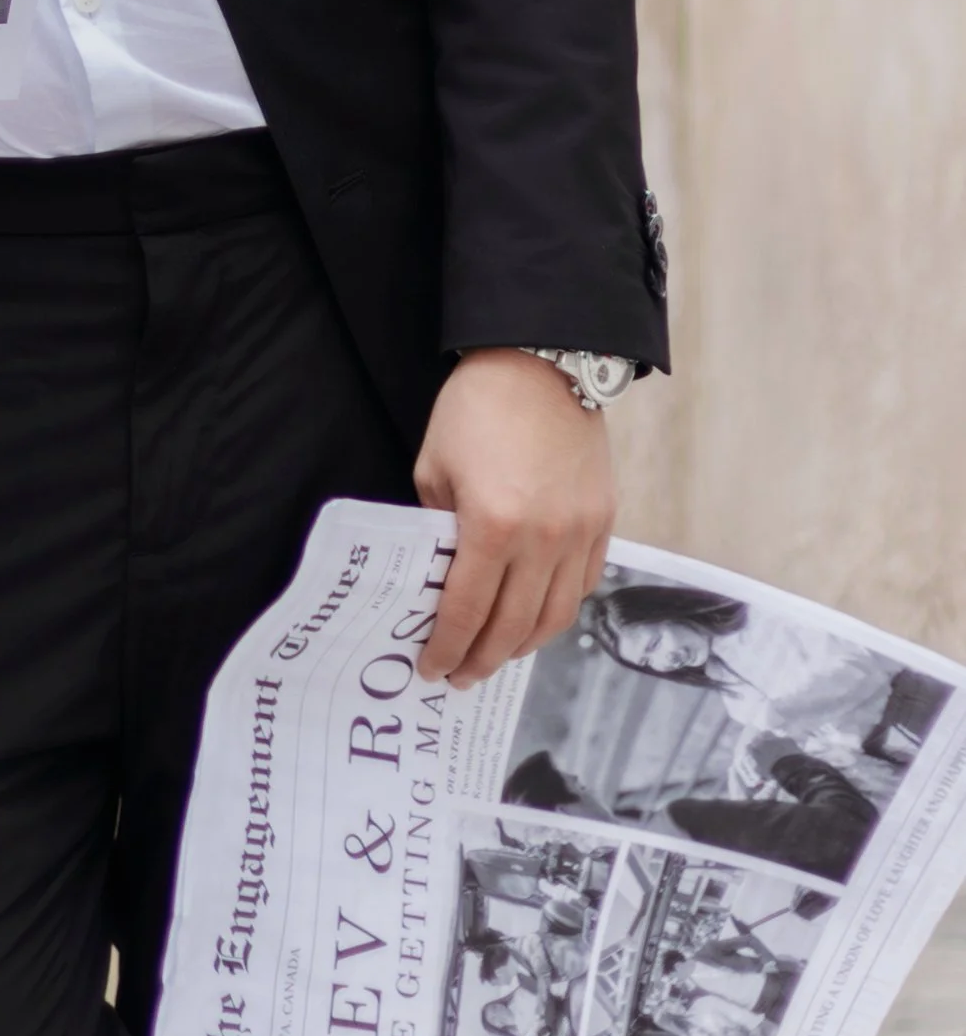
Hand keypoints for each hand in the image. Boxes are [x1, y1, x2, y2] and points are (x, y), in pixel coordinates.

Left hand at [414, 350, 616, 686]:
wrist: (542, 359)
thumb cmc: (477, 406)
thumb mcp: (435, 466)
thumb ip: (438, 526)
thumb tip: (441, 572)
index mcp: (492, 525)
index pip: (467, 610)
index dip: (447, 647)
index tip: (431, 668)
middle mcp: (542, 539)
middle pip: (512, 626)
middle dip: (482, 659)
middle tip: (460, 676)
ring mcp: (579, 533)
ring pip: (554, 617)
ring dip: (523, 646)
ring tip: (496, 657)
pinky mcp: (603, 521)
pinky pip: (582, 586)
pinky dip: (557, 611)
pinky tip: (535, 618)